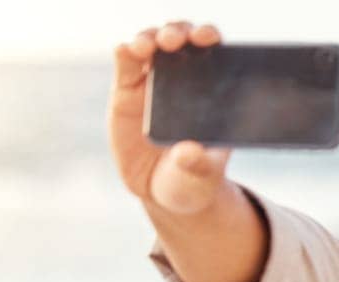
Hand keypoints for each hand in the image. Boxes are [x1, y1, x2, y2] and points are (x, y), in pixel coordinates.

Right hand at [108, 21, 232, 214]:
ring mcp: (154, 84)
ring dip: (150, 37)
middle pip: (182, 41)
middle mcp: (184, 81)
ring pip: (151, 45)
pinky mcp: (126, 92)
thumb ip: (197, 165)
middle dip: (179, 32)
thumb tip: (188, 153)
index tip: (208, 38)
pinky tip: (126, 50)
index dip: (209, 38)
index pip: (214, 54)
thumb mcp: (200, 177)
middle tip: (175, 40)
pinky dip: (125, 52)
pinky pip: (126, 64)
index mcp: (211, 94)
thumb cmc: (192, 180)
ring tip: (147, 46)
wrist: (162, 192)